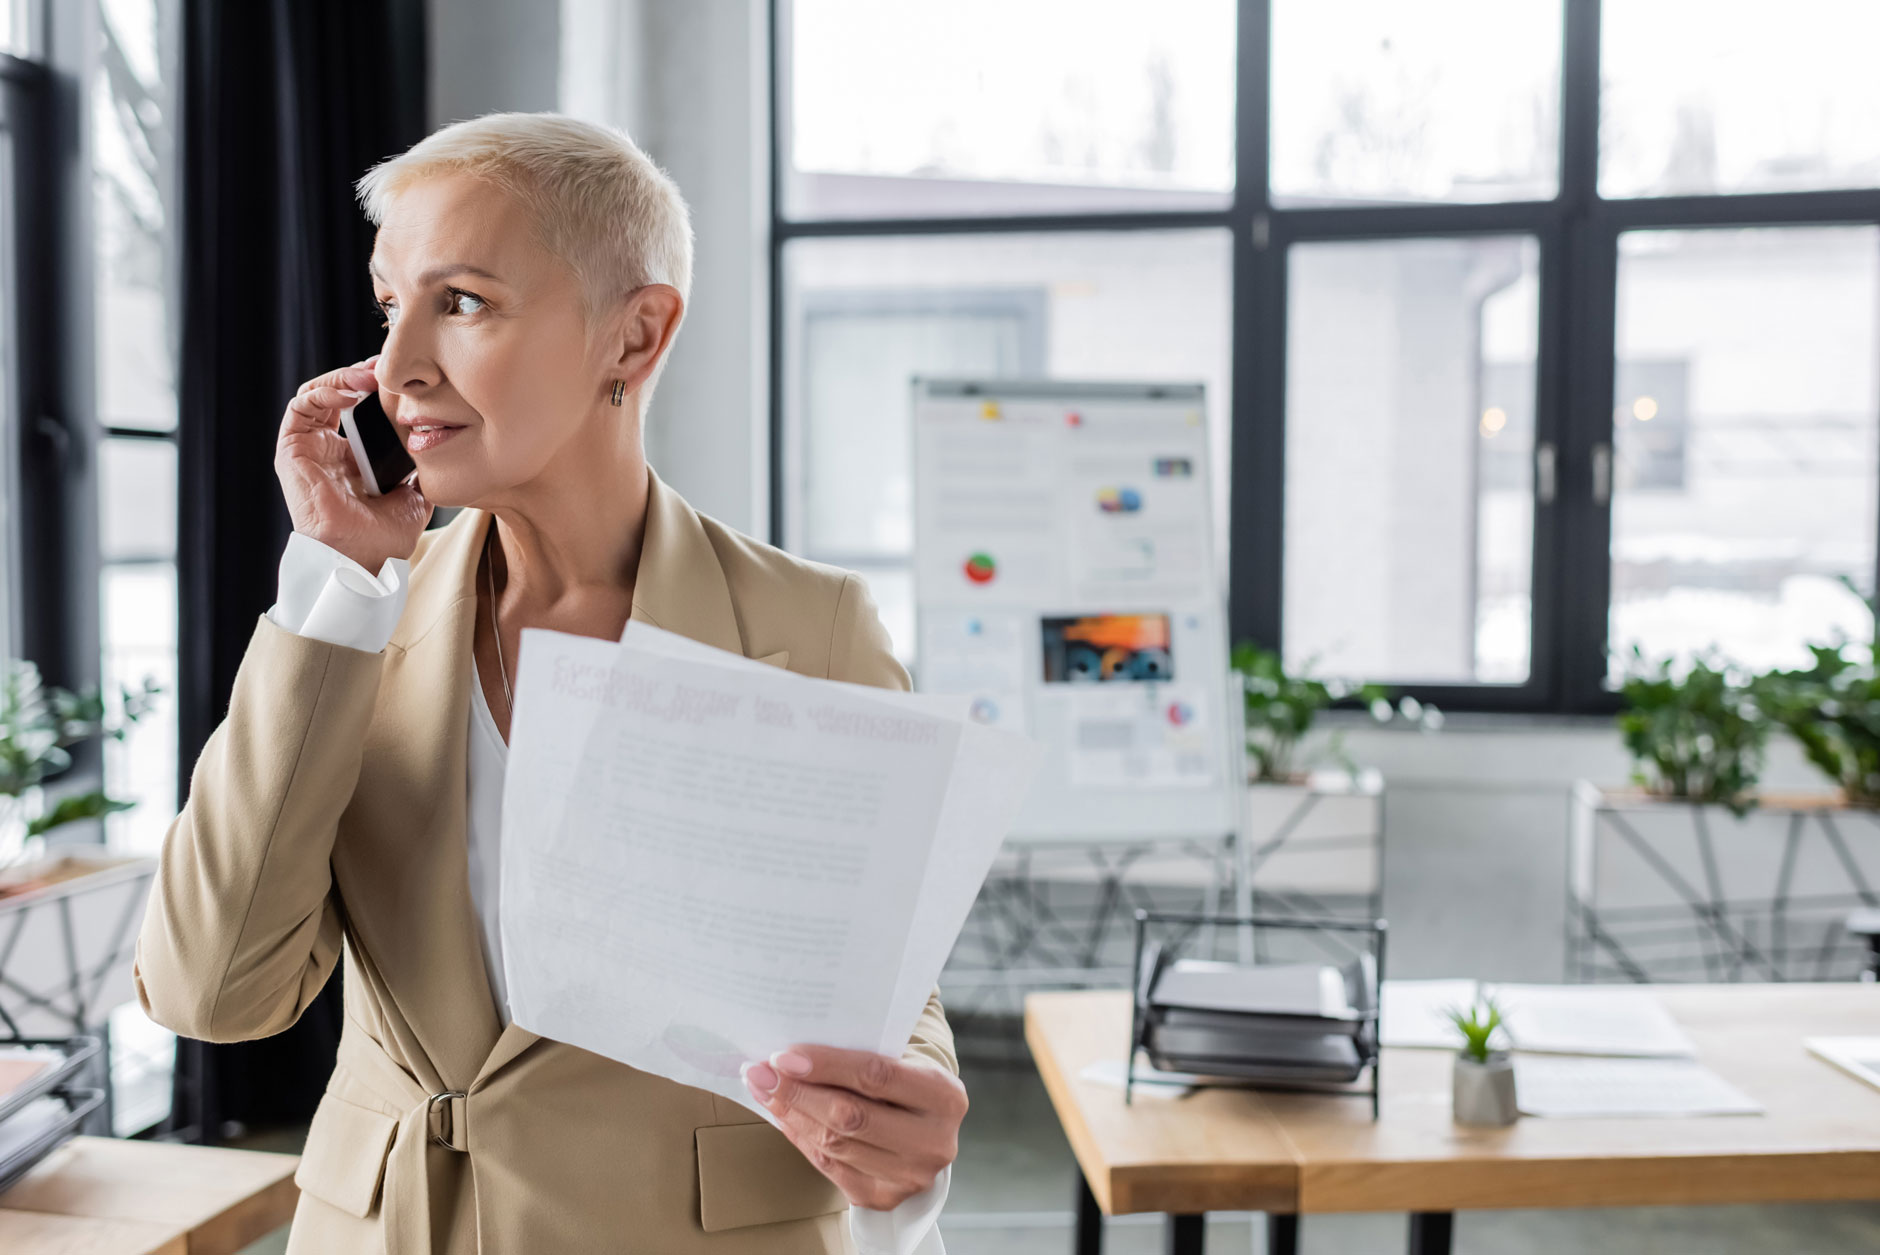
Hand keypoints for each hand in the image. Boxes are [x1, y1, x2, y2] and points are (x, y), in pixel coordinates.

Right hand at [275, 357, 431, 572]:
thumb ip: (419, 466)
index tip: (405, 376)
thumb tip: (436, 442)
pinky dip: (324, 391)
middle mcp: (328, 449)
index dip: (379, 389)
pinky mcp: (292, 450)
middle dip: (361, 375)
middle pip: (338, 394)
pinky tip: (351, 392)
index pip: (361, 408)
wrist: (363, 557)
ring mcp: (309, 448)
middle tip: (388, 365)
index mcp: (353, 457)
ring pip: (318, 394)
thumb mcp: (414, 493)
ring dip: (343, 377)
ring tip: (371, 375)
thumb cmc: (385, 536)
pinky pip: (301, 407)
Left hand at [743, 1044, 965, 1211]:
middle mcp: (934, 1141)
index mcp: (944, 1096)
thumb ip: (859, 1053)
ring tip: (766, 1090)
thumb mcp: (902, 1059)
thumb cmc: (906, 1082)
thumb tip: (791, 1054)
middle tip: (761, 1073)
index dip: (826, 1065)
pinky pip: (830, 1167)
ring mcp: (910, 1176)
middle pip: (851, 1116)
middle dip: (798, 1092)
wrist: (927, 1127)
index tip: (784, 1055)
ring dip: (792, 1114)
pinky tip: (785, 1116)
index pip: (877, 1075)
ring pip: (835, 1144)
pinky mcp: (884, 1197)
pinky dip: (801, 1138)